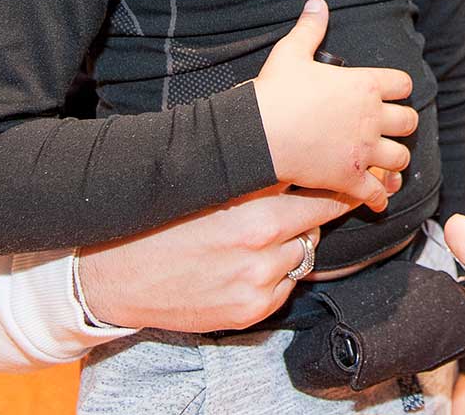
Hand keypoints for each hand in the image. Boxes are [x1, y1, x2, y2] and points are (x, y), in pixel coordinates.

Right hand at [77, 187, 359, 333]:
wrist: (115, 277)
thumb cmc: (159, 221)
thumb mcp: (207, 185)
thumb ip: (256, 173)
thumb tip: (296, 151)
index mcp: (254, 211)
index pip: (321, 193)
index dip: (336, 182)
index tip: (349, 174)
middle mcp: (262, 249)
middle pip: (318, 223)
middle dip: (318, 210)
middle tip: (310, 199)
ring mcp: (258, 283)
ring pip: (302, 253)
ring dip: (291, 243)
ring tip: (257, 235)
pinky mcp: (251, 311)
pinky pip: (285, 285)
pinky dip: (275, 274)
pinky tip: (246, 264)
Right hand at [254, 0, 415, 210]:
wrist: (258, 134)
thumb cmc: (275, 92)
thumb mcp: (291, 52)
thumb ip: (310, 28)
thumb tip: (318, 4)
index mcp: (364, 85)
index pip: (403, 84)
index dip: (399, 88)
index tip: (391, 93)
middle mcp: (372, 118)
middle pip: (409, 122)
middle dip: (402, 125)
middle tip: (390, 128)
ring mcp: (364, 151)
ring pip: (400, 158)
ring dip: (395, 159)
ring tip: (385, 160)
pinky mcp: (351, 178)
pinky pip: (377, 193)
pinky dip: (380, 197)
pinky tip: (378, 199)